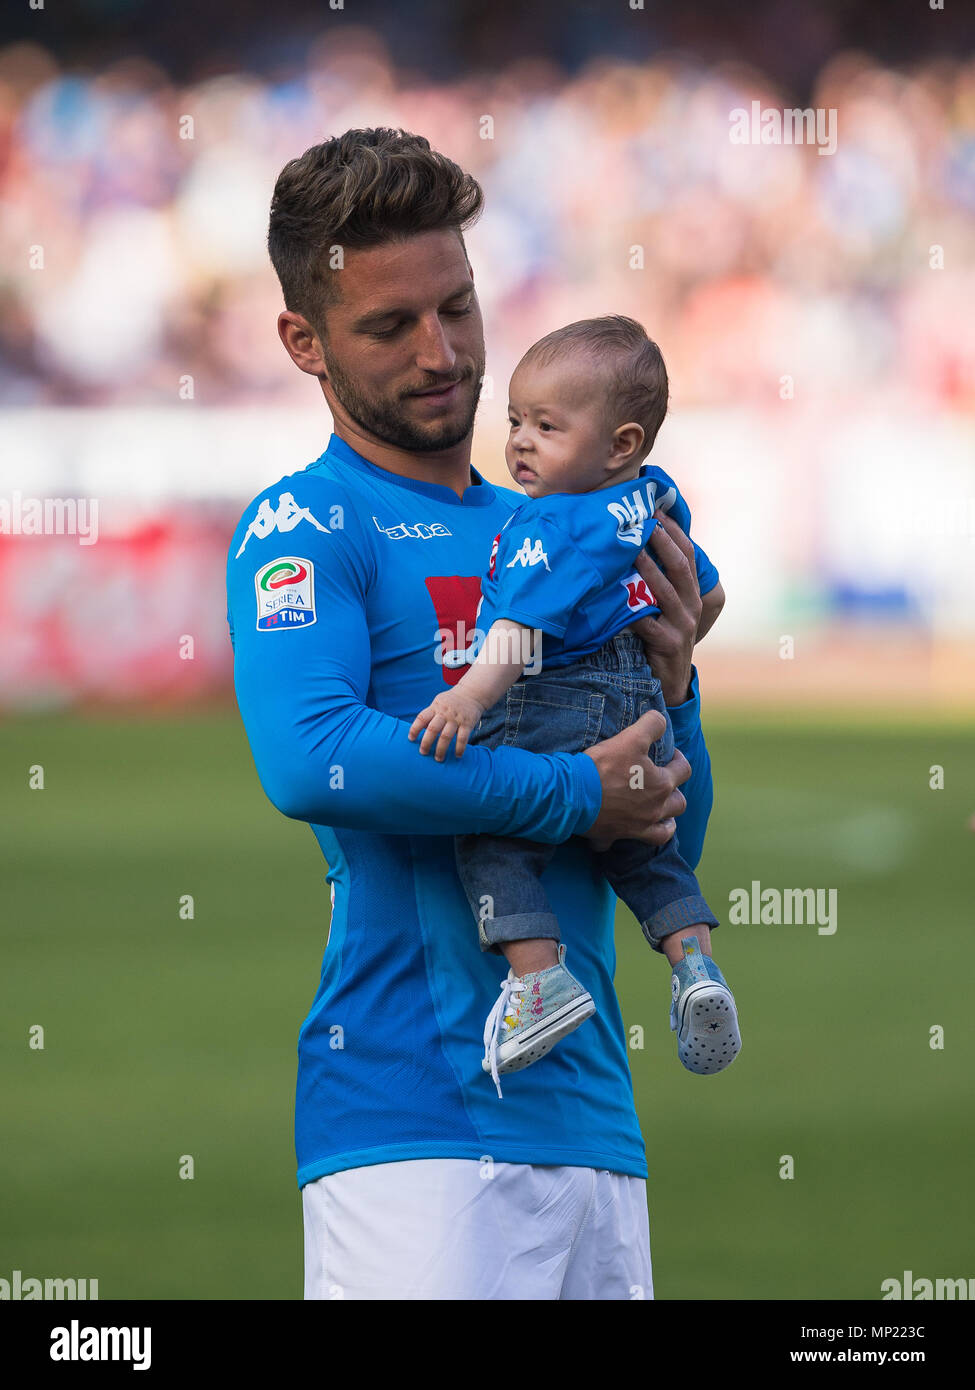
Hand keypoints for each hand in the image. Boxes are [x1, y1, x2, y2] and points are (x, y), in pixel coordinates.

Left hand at [408, 690, 485, 760]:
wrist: (471, 693)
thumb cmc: (451, 701)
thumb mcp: (438, 703)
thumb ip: (430, 714)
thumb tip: (420, 729)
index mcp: (435, 707)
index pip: (422, 718)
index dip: (414, 729)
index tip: (411, 739)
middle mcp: (445, 713)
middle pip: (432, 729)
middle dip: (426, 743)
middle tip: (423, 753)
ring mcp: (456, 719)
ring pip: (446, 736)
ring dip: (441, 749)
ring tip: (438, 759)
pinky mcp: (467, 724)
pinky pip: (463, 738)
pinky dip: (459, 748)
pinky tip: (457, 755)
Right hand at [582, 709, 689, 849]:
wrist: (572, 794)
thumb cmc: (603, 766)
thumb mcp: (631, 737)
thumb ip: (652, 725)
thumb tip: (661, 720)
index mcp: (661, 785)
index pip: (684, 769)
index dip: (678, 758)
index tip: (668, 753)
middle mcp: (655, 810)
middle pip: (679, 804)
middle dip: (675, 792)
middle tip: (661, 781)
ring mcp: (637, 826)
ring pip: (664, 830)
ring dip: (666, 820)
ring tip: (658, 810)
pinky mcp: (616, 836)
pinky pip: (630, 843)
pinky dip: (632, 838)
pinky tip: (629, 830)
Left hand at [627, 510, 700, 706]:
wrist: (669, 681)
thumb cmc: (661, 637)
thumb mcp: (666, 608)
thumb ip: (657, 582)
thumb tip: (634, 547)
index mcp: (692, 592)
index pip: (688, 554)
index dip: (675, 531)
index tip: (657, 510)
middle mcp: (691, 605)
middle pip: (680, 566)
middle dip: (663, 542)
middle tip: (645, 522)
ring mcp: (682, 625)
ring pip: (665, 590)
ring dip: (648, 568)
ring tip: (631, 550)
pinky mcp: (667, 643)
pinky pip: (647, 623)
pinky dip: (633, 611)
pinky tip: (618, 598)